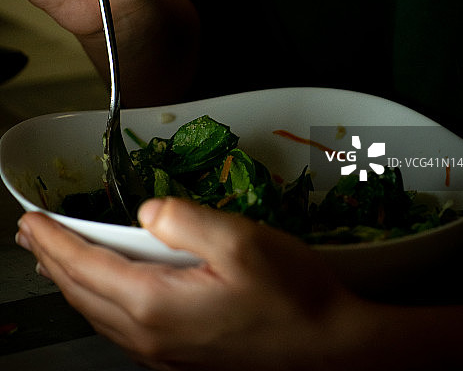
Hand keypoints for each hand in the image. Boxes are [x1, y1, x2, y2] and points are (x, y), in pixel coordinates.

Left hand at [15, 199, 368, 370]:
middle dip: (52, 260)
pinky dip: (99, 299)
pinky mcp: (180, 356)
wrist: (327, 348)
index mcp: (156, 303)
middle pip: (83, 293)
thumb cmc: (290, 294)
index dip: (54, 240)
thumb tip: (144, 213)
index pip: (85, 267)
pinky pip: (120, 326)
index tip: (29, 220)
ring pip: (98, 313)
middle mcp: (150, 335)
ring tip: (57, 256)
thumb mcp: (241, 241)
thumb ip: (184, 219)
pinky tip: (106, 287)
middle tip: (31, 235)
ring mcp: (163, 352)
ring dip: (71, 280)